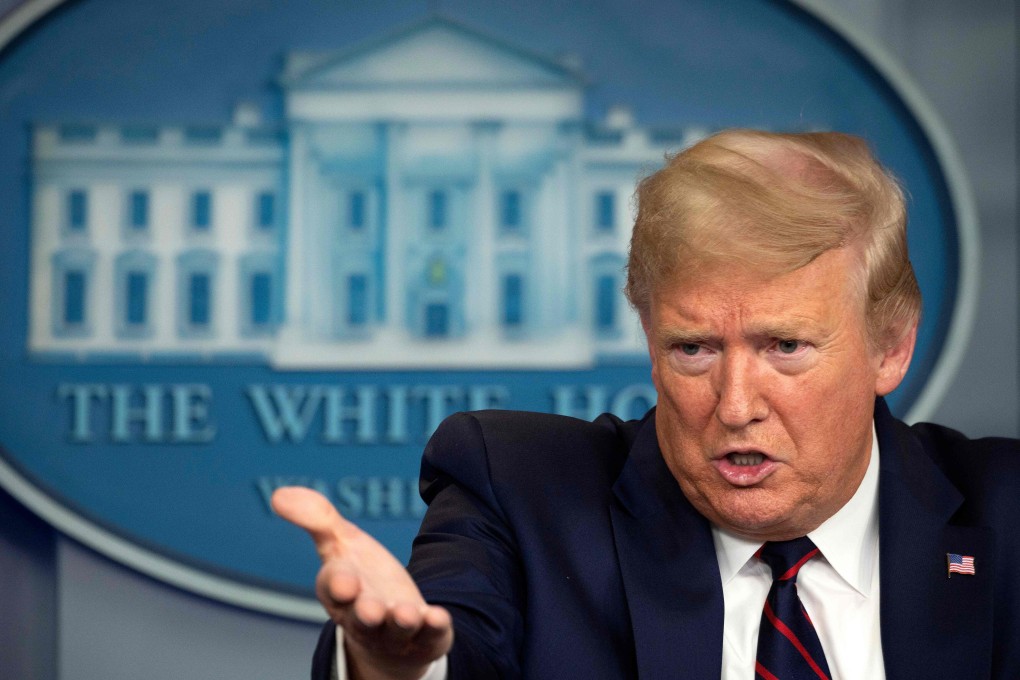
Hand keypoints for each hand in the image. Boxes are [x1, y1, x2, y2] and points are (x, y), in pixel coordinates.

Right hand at [272, 487, 452, 679]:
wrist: (390, 626)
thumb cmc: (361, 579)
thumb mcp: (341, 544)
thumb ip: (317, 520)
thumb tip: (279, 495)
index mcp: (340, 593)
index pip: (334, 588)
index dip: (337, 584)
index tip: (343, 581)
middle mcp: (365, 617)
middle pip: (362, 618)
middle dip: (365, 612)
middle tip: (369, 609)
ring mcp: (396, 631)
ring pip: (396, 630)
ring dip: (400, 622)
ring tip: (406, 614)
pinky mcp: (426, 636)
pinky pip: (431, 635)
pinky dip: (434, 627)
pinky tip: (438, 616)